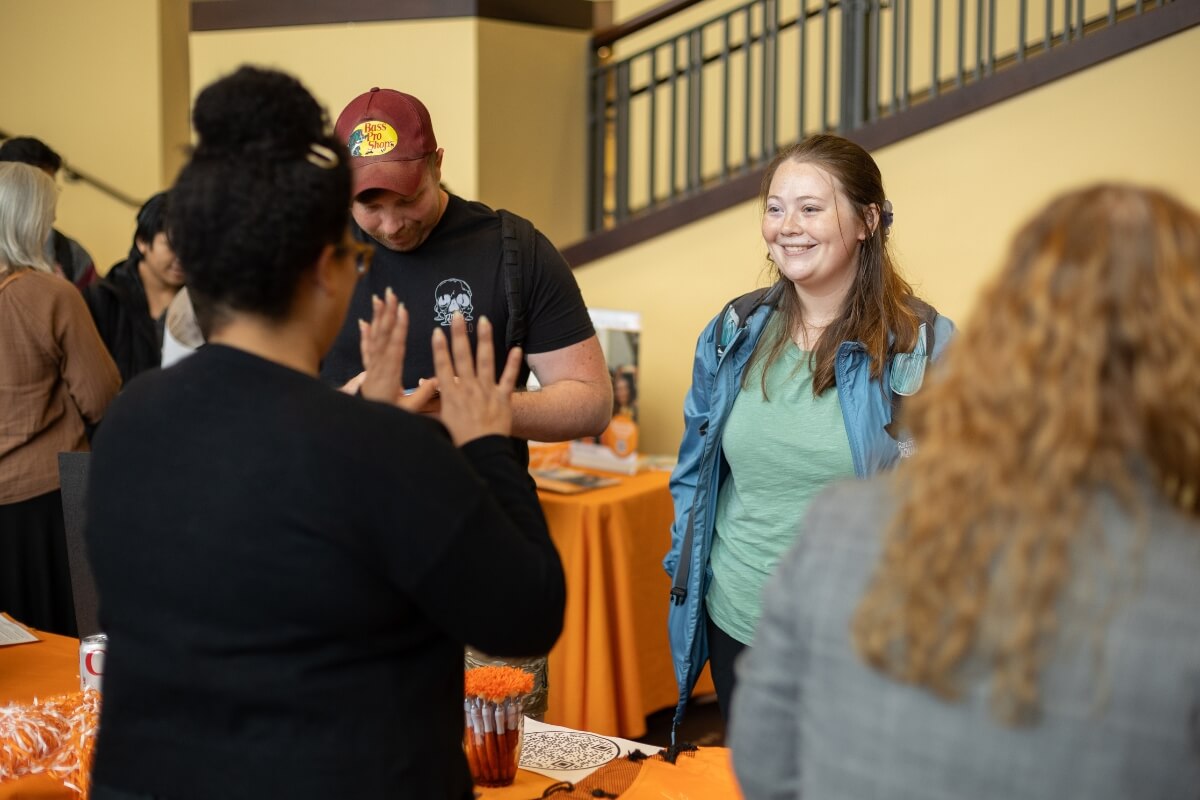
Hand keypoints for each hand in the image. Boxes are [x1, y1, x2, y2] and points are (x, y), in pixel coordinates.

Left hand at [358, 288, 437, 410]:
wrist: (365, 424)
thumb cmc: (389, 414)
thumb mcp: (409, 410)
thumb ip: (423, 394)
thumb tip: (438, 379)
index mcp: (390, 374)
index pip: (395, 346)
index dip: (399, 328)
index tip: (402, 310)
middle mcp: (379, 366)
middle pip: (384, 336)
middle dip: (387, 313)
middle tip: (390, 294)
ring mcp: (372, 367)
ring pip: (375, 338)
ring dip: (377, 317)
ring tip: (378, 298)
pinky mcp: (368, 370)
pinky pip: (366, 349)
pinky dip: (365, 335)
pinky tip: (364, 322)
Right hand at [432, 313, 522, 445]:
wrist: (484, 454)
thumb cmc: (459, 442)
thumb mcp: (439, 424)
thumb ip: (431, 405)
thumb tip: (419, 390)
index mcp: (451, 395)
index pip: (442, 366)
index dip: (439, 348)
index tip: (437, 331)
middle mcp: (468, 389)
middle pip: (462, 356)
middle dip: (459, 333)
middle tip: (457, 314)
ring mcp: (487, 392)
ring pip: (486, 360)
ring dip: (484, 339)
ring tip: (483, 320)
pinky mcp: (503, 398)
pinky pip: (509, 377)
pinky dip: (514, 363)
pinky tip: (517, 348)